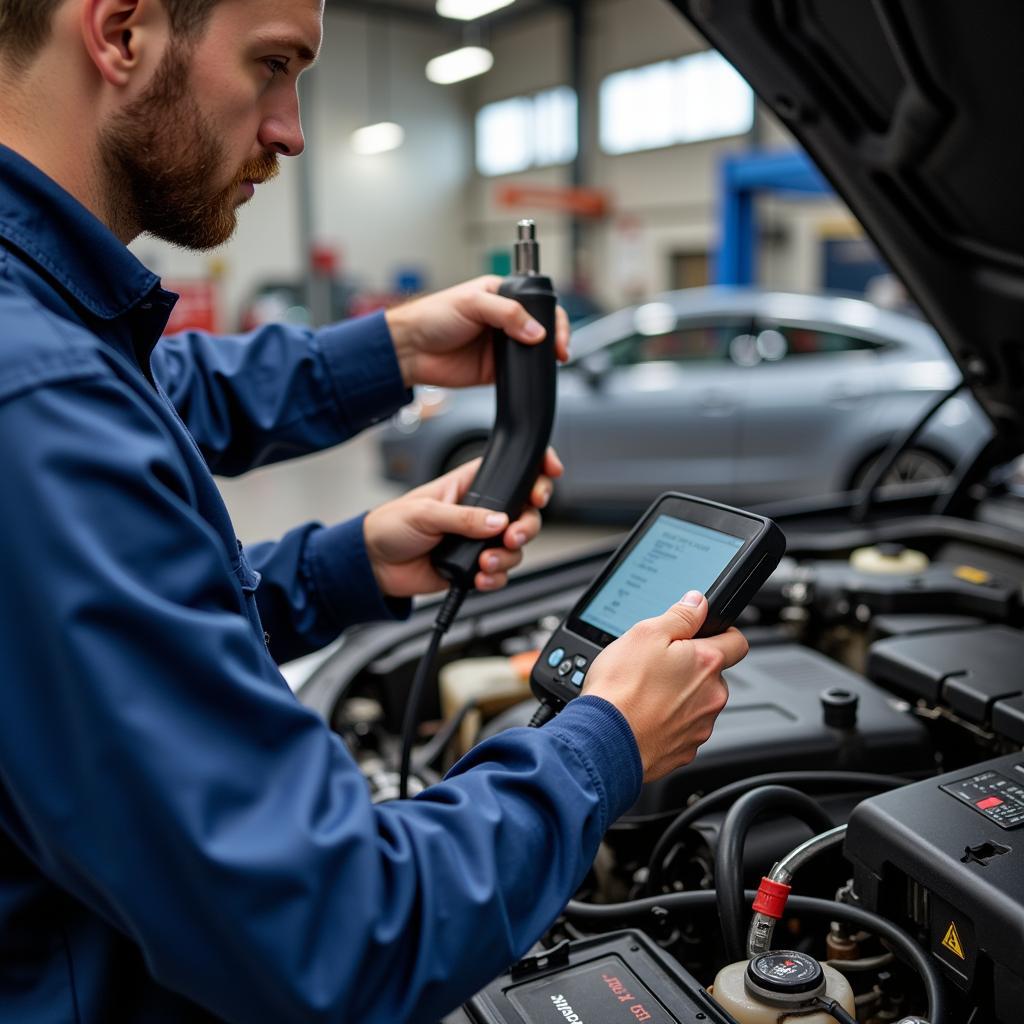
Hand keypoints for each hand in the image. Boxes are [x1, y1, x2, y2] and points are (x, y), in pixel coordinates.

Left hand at [363, 448, 563, 597]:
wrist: (374, 565)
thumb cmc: (390, 525)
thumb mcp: (425, 513)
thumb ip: (463, 517)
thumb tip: (497, 520)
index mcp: (470, 485)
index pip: (513, 471)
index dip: (537, 469)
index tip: (550, 473)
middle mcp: (481, 512)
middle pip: (526, 513)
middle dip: (528, 525)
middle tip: (512, 536)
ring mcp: (480, 540)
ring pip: (517, 547)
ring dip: (507, 557)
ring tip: (485, 563)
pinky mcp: (474, 568)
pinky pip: (500, 574)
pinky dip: (495, 579)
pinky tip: (479, 578)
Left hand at [385, 276, 570, 388]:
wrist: (411, 350)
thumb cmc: (432, 316)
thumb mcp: (472, 303)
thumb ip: (507, 313)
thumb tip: (537, 331)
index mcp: (501, 295)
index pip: (537, 302)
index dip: (552, 316)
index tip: (555, 332)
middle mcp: (504, 320)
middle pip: (542, 328)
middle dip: (555, 338)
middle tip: (558, 349)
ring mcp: (501, 346)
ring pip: (534, 352)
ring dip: (545, 357)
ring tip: (552, 361)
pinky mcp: (496, 369)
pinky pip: (520, 373)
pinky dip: (529, 375)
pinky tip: (532, 374)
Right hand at [582, 592, 747, 780]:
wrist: (604, 741)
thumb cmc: (621, 689)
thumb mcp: (644, 634)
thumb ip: (679, 616)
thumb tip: (697, 603)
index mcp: (706, 663)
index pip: (737, 641)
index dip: (722, 632)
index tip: (704, 634)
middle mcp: (711, 696)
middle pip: (712, 674)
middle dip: (691, 668)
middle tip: (657, 665)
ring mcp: (700, 726)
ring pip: (697, 703)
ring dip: (679, 696)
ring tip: (644, 693)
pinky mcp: (685, 750)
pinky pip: (683, 729)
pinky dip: (667, 722)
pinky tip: (644, 715)